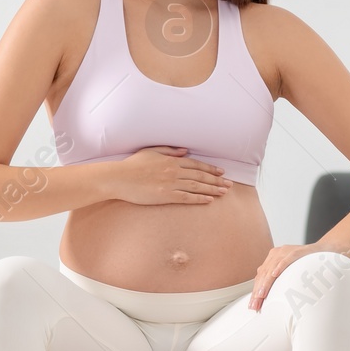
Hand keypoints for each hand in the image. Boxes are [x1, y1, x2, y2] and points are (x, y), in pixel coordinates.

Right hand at [109, 147, 231, 205]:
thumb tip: (184, 151)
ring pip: (197, 186)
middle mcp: (174, 171)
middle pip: (200, 176)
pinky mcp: (165, 195)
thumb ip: (168, 150)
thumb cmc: (132, 165)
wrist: (119, 178)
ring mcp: (170, 184)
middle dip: (217, 180)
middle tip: (230, 184)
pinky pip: (187, 197)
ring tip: (224, 192)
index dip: (210, 169)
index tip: (221, 173)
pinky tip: (209, 200)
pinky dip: (199, 198)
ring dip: (212, 189)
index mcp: (171, 160)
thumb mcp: (150, 151)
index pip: (196, 164)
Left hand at [248, 242, 334, 310]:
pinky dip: (280, 266)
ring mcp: (287, 251)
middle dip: (258, 291)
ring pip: (272, 267)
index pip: (261, 277)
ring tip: (261, 295)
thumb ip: (279, 281)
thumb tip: (268, 298)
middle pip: (263, 274)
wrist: (325, 250)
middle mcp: (277, 254)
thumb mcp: (290, 272)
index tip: (253, 305)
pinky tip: (274, 274)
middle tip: (255, 305)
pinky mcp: (298, 251)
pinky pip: (287, 258)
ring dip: (266, 282)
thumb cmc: (307, 264)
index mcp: (273, 259)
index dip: (255, 291)